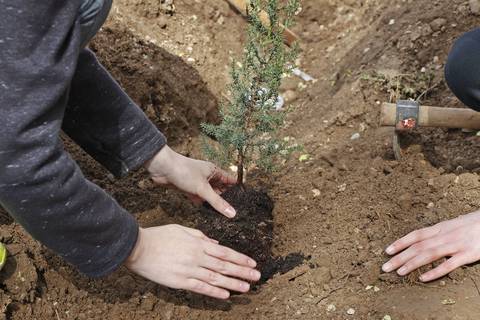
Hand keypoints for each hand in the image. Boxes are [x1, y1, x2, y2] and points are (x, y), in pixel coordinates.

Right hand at [125, 225, 260, 298]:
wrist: (138, 247)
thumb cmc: (160, 236)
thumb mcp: (182, 229)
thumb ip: (201, 237)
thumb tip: (216, 244)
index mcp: (199, 244)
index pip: (225, 252)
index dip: (240, 258)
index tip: (252, 263)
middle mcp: (197, 257)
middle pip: (224, 266)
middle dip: (242, 271)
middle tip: (257, 276)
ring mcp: (189, 270)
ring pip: (216, 278)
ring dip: (233, 283)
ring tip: (246, 288)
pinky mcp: (180, 281)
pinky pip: (200, 288)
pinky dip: (214, 292)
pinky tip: (225, 295)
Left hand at [145, 145, 236, 217]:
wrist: (162, 168)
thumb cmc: (183, 171)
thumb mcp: (203, 188)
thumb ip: (217, 202)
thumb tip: (232, 213)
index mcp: (214, 171)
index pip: (230, 180)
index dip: (237, 189)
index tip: (245, 201)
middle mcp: (207, 176)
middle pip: (220, 189)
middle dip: (226, 199)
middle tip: (234, 213)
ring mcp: (197, 183)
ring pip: (209, 195)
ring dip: (213, 203)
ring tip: (223, 216)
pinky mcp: (188, 189)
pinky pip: (199, 198)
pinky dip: (202, 204)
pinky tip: (207, 213)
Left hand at [382, 211, 479, 281]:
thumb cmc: (476, 223)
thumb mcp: (456, 223)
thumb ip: (441, 231)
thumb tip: (426, 238)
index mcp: (442, 227)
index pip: (416, 235)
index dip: (400, 242)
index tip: (387, 251)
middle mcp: (445, 235)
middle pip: (418, 246)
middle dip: (400, 257)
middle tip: (385, 267)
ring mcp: (457, 244)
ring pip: (429, 254)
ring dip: (412, 264)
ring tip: (398, 272)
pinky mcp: (469, 254)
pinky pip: (449, 264)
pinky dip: (434, 271)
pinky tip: (423, 278)